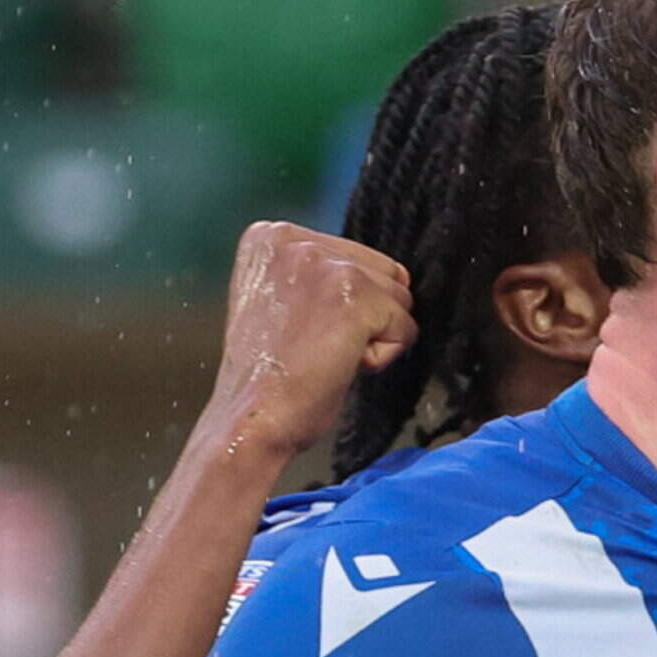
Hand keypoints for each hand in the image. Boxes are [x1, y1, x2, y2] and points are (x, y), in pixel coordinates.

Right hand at [199, 222, 416, 467]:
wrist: (251, 420)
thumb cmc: (268, 377)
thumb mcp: (280, 301)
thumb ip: (317, 277)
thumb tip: (397, 275)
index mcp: (270, 236)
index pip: (352, 256)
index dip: (342, 305)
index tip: (299, 332)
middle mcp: (296, 239)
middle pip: (381, 271)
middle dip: (363, 317)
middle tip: (313, 347)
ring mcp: (326, 264)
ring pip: (398, 298)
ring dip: (374, 336)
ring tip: (324, 355)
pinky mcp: (355, 296)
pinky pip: (405, 327)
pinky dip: (384, 357)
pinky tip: (341, 365)